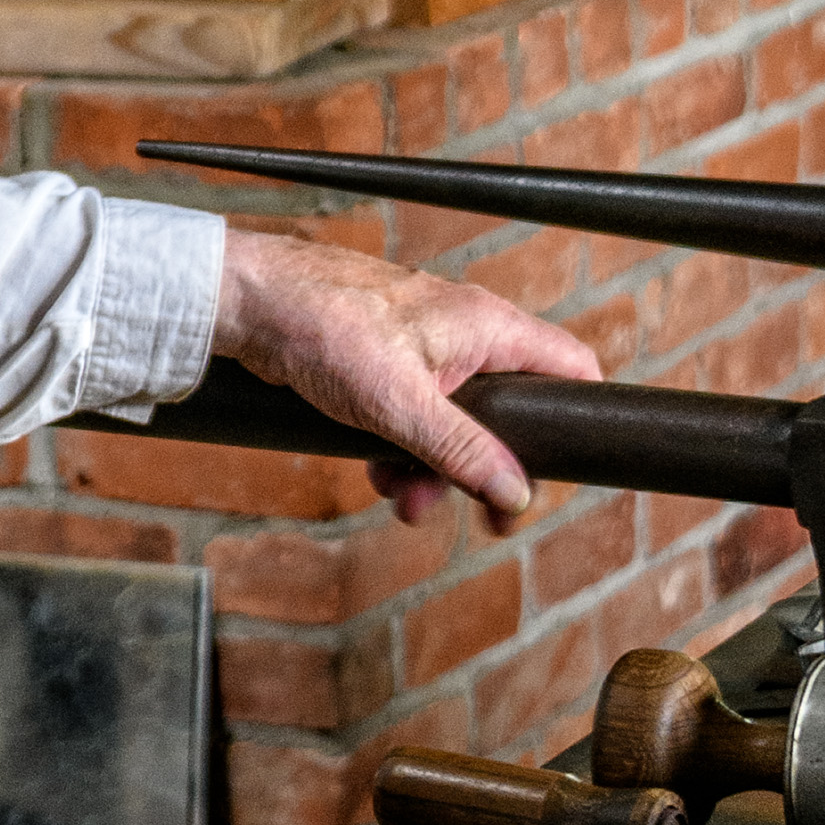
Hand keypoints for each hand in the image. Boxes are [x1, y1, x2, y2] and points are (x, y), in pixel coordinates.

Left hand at [214, 225, 600, 534]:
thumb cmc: (324, 326)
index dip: (575, 420)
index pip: (570, 367)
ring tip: (402, 498)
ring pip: (455, 425)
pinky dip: (401, 452)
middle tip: (481, 520)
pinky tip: (377, 472)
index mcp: (488, 327)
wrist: (249, 304)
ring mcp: (426, 352)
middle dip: (485, 469)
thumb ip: (461, 450)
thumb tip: (514, 492)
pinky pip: (414, 420)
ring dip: (434, 470)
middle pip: (508, 414)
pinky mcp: (386, 367)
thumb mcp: (399, 404)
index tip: (557, 474)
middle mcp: (466, 335)